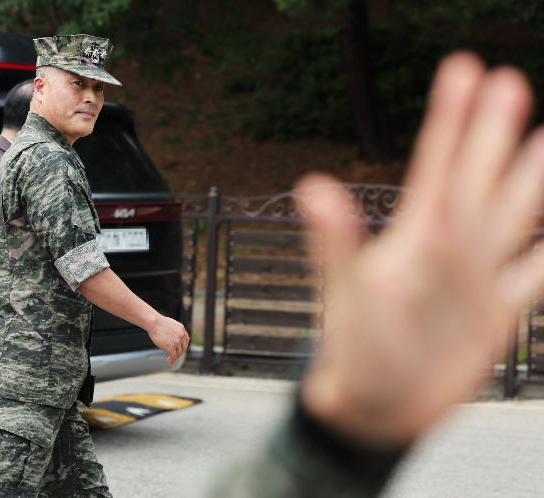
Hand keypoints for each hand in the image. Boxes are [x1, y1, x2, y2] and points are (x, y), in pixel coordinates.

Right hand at [147, 316, 189, 365]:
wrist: (154, 323)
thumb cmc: (158, 322)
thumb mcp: (170, 324)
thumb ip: (174, 330)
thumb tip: (171, 335)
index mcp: (182, 329)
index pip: (186, 340)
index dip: (183, 346)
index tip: (180, 349)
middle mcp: (181, 335)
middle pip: (183, 348)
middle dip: (179, 353)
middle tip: (174, 356)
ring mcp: (177, 341)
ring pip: (178, 353)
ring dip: (175, 358)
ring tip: (170, 360)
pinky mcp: (171, 347)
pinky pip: (173, 356)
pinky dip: (172, 360)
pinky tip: (169, 362)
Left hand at [299, 52, 543, 449]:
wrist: (377, 407)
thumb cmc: (354, 352)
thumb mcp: (348, 295)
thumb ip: (337, 245)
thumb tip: (312, 188)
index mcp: (416, 236)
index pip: (436, 164)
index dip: (450, 118)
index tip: (463, 69)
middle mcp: (448, 249)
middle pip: (477, 179)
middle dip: (492, 132)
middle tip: (509, 81)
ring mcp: (475, 279)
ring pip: (512, 217)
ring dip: (530, 179)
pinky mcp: (496, 315)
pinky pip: (536, 275)